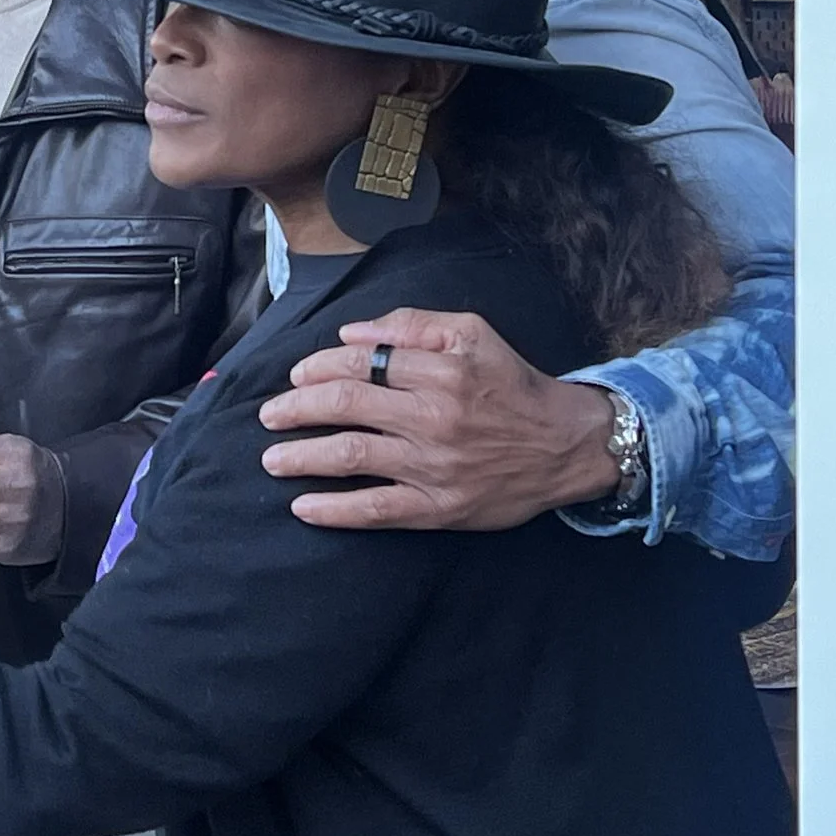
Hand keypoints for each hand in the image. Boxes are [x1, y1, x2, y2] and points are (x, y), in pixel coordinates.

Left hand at [256, 308, 620, 531]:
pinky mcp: (439, 506)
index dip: (318, 367)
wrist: (565, 445)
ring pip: (351, 457)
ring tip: (272, 459)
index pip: (360, 364)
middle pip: (345, 407)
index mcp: (440, 370)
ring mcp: (433, 465)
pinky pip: (377, 510)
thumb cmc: (513, 383)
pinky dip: (335, 511)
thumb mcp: (473, 333)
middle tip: (269, 415)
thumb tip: (351, 333)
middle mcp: (433, 417)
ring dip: (302, 457)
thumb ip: (412, 324)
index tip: (296, 375)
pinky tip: (304, 507)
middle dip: (296, 409)